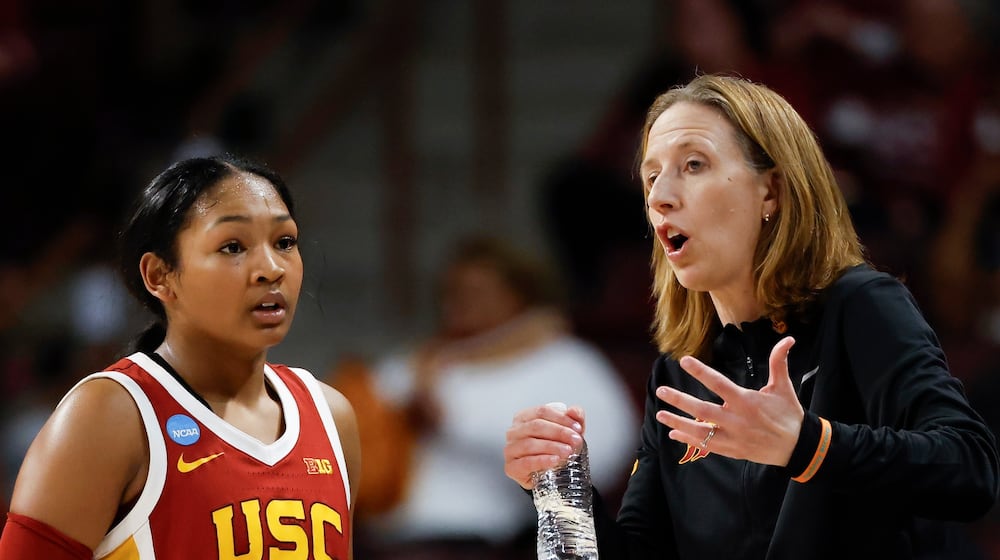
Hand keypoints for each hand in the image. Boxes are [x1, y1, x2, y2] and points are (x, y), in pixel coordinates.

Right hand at [504, 404, 585, 489]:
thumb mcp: (567, 431)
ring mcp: (511, 449)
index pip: (541, 411)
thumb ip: (574, 418)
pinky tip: (554, 460)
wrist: (547, 474)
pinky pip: (526, 463)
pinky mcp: (512, 467)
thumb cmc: (553, 449)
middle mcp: (514, 431)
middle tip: (575, 440)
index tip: (577, 427)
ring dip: (552, 447)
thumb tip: (574, 411)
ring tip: (567, 451)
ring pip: (530, 444)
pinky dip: (542, 461)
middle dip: (559, 432)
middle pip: (536, 426)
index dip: (561, 418)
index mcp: (524, 417)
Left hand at [654, 337, 803, 465]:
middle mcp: (737, 421)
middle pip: (703, 410)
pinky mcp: (732, 451)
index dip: (701, 371)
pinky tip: (673, 434)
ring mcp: (733, 438)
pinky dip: (689, 440)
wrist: (798, 447)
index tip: (684, 360)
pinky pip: (706, 446)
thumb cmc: (789, 415)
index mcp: (746, 402)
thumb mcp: (784, 387)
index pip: (719, 384)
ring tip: (660, 414)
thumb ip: (779, 362)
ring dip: (678, 423)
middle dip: (680, 400)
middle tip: (661, 391)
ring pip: (700, 432)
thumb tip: (788, 338)